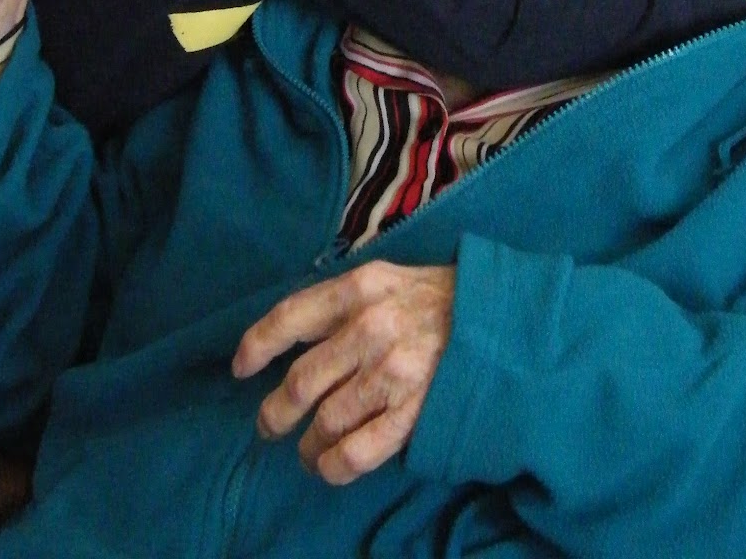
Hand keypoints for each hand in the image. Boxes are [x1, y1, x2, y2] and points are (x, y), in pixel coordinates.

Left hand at [232, 260, 454, 483]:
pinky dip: (334, 465)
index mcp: (362, 289)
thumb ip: (346, 301)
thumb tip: (295, 337)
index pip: (291, 317)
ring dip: (307, 444)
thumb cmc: (442, 300)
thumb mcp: (390, 279)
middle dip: (275, 412)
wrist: (504, 321)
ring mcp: (392, 373)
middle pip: (299, 382)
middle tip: (269, 424)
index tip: (240, 367)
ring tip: (306, 450)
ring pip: (324, 422)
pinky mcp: (413, 412)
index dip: (257, 344)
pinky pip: (355, 453)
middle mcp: (371, 328)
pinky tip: (330, 465)